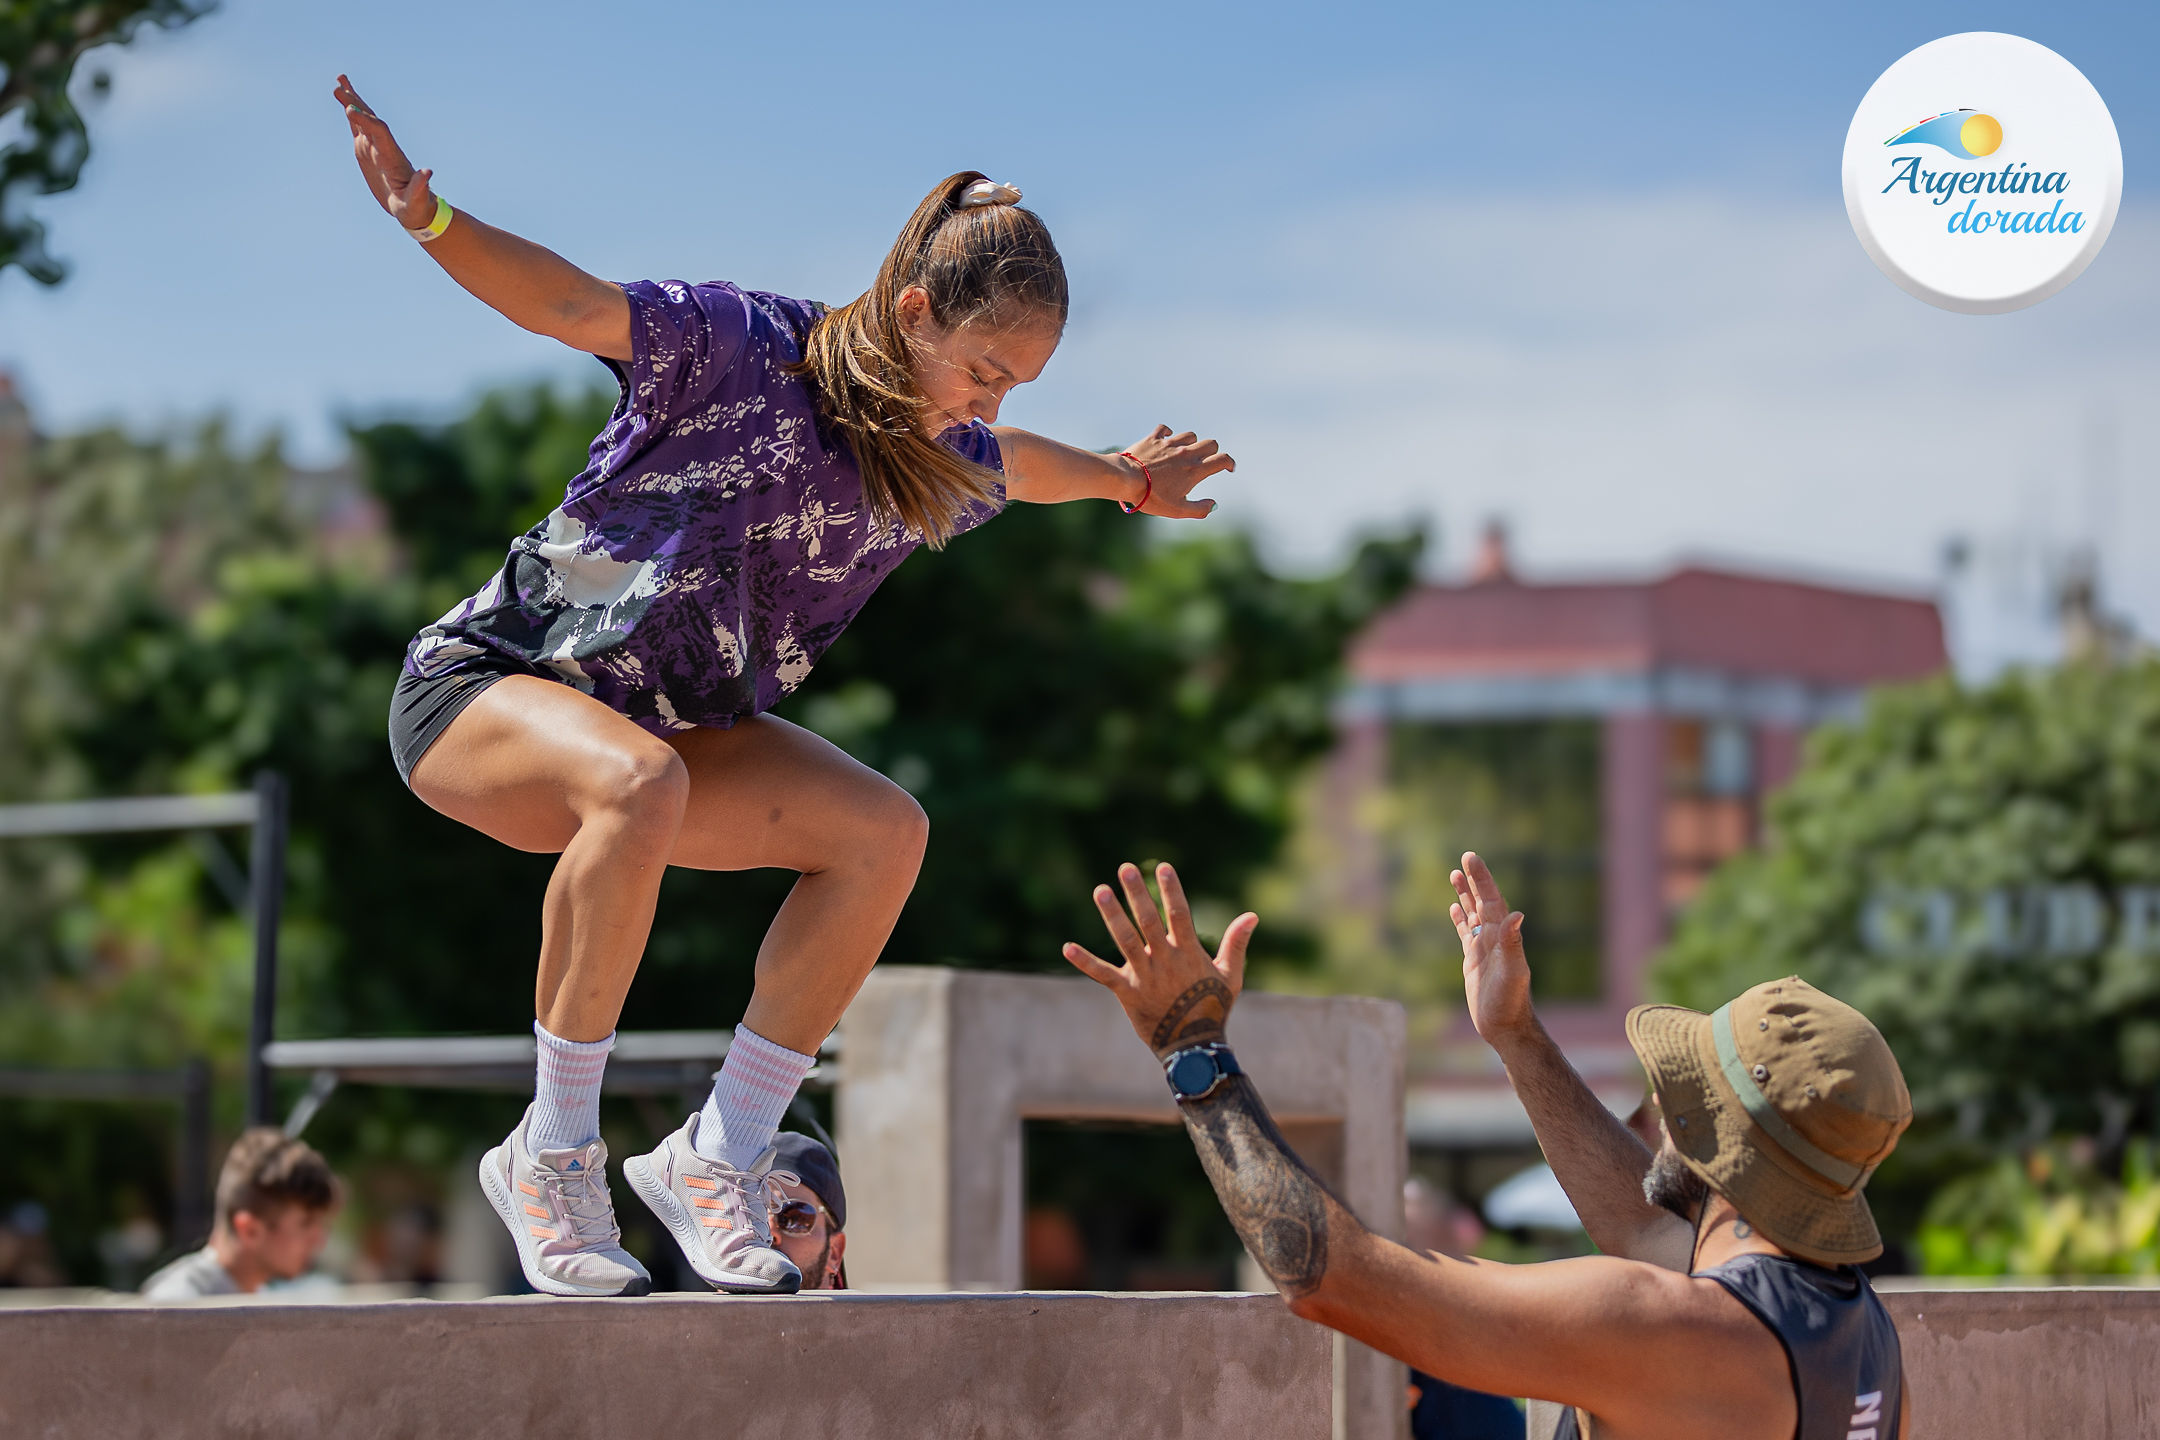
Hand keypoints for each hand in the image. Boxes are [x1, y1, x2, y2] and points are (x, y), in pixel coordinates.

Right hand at [333, 75, 436, 229]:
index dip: (366, 121)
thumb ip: (420, 186)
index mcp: (393, 156)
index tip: (350, 111)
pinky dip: (351, 114)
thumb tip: (428, 172)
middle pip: (370, 120)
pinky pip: (358, 128)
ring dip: (352, 101)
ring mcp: (375, 147)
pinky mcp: (368, 151)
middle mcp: (384, 147)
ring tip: (339, 81)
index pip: (380, 132)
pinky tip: (343, 103)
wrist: (414, 208)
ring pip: (363, 119)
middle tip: (339, 87)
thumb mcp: (416, 200)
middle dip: (356, 104)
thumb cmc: (416, 206)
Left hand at [1063, 862, 1257, 1058]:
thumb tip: (1252, 915)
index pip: (1179, 914)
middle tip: (1124, 869)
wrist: (1193, 1047)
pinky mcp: (1127, 992)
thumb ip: (1236, 943)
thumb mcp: (1230, 975)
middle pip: (1148, 920)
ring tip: (1101, 891)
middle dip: (1136, 893)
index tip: (1163, 867)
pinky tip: (1067, 948)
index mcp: (1188, 953)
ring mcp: (1144, 975)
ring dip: (1112, 915)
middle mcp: (1164, 960)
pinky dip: (1085, 962)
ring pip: (1124, 940)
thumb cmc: (1213, 1008)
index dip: (1171, 890)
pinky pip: (1103, 975)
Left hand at [1121, 425, 1235, 519]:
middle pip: (1210, 443)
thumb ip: (1199, 509)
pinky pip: (1164, 429)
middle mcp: (1185, 454)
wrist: (1126, 480)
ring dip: (1191, 443)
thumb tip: (1214, 505)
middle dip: (1212, 451)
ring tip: (1184, 453)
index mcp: (1194, 470)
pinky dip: (1167, 433)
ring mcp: (1169, 444)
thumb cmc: (1152, 497)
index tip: (1228, 468)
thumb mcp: (1177, 510)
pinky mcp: (1153, 439)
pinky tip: (1165, 440)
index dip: (1229, 463)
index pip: (1222, 459)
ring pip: (1190, 435)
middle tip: (1205, 461)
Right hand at [1450, 852, 1535, 1045]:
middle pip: (1482, 902)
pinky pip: (1465, 933)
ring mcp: (1483, 948)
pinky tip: (1454, 908)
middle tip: (1466, 858)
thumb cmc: (1510, 1002)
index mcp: (1503, 936)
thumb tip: (1516, 914)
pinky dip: (1460, 919)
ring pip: (1473, 914)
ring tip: (1455, 875)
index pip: (1491, 900)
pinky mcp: (1473, 960)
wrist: (1506, 1027)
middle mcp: (1494, 938)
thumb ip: (1512, 944)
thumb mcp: (1512, 972)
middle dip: (1475, 880)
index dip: (1482, 879)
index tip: (1471, 859)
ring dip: (1465, 895)